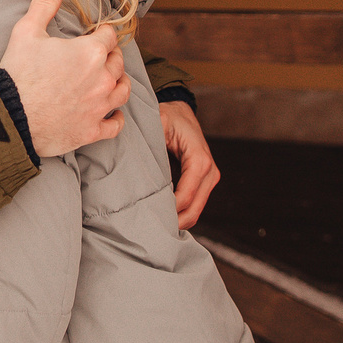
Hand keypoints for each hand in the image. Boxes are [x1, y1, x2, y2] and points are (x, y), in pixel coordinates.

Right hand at [0, 0, 126, 157]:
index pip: (110, 36)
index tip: (98, 33)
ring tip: (111, 80)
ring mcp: (99, 106)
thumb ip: (44, 5)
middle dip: (110, 56)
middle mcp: (102, 78)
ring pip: (123, 91)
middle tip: (99, 56)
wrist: (10, 117)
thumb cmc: (18, 73)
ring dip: (119, 82)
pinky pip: (115, 124)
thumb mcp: (26, 32)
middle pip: (118, 62)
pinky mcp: (92, 130)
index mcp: (91, 52)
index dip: (104, 32)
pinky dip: (116, 118)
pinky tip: (112, 114)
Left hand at [157, 98, 220, 229]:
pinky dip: (180, 214)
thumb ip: (148, 140)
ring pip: (195, 212)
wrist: (181, 114)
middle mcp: (210, 171)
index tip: (147, 214)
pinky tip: (162, 216)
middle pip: (193, 210)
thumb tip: (132, 161)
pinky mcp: (205, 183)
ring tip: (153, 224)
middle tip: (148, 228)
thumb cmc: (169, 117)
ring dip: (177, 220)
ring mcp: (210, 179)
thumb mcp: (158, 123)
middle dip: (173, 221)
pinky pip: (194, 205)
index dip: (168, 209)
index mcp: (199, 159)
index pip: (186, 196)